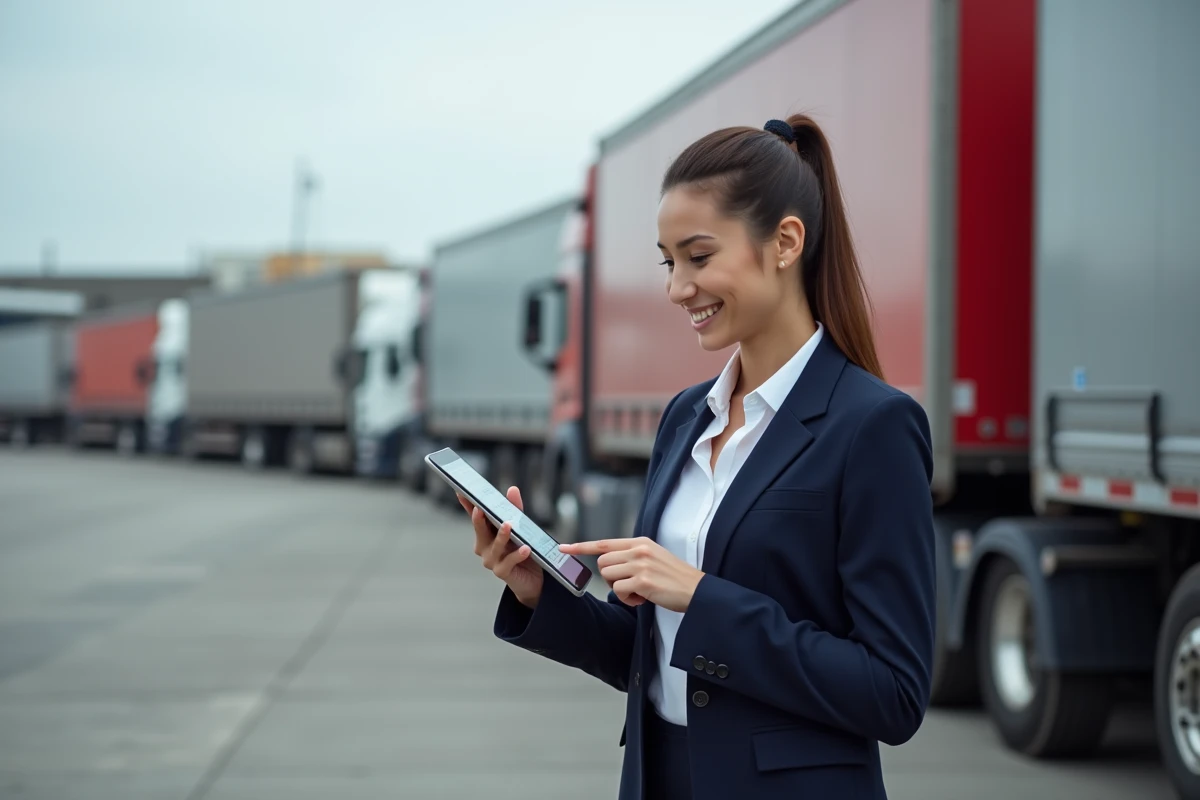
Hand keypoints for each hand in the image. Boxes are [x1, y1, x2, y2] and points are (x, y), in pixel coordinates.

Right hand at [458, 487, 543, 609]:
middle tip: (480, 509)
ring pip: (494, 546)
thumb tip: (512, 489)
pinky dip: (516, 555)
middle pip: (480, 530)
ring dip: (501, 536)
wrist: (533, 579)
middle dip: (479, 520)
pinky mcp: (502, 572)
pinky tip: (525, 549)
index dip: (467, 505)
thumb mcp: (520, 527)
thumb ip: (515, 509)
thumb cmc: (523, 549)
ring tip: (508, 525)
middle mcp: (484, 546)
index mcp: (486, 532)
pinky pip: (508, 562)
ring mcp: (491, 560)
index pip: (475, 516)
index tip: (461, 492)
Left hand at [558, 537, 703, 611]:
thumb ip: (632, 556)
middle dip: (611, 578)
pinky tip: (644, 598)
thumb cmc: (674, 577)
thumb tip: (609, 562)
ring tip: (640, 591)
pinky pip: (620, 591)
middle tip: (631, 585)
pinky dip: (629, 600)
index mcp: (640, 542)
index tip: (562, 548)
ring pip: (609, 577)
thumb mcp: (653, 557)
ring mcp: (640, 564)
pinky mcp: (643, 580)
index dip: (581, 547)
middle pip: (602, 564)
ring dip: (620, 589)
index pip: (604, 543)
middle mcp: (638, 550)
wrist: (696, 590)